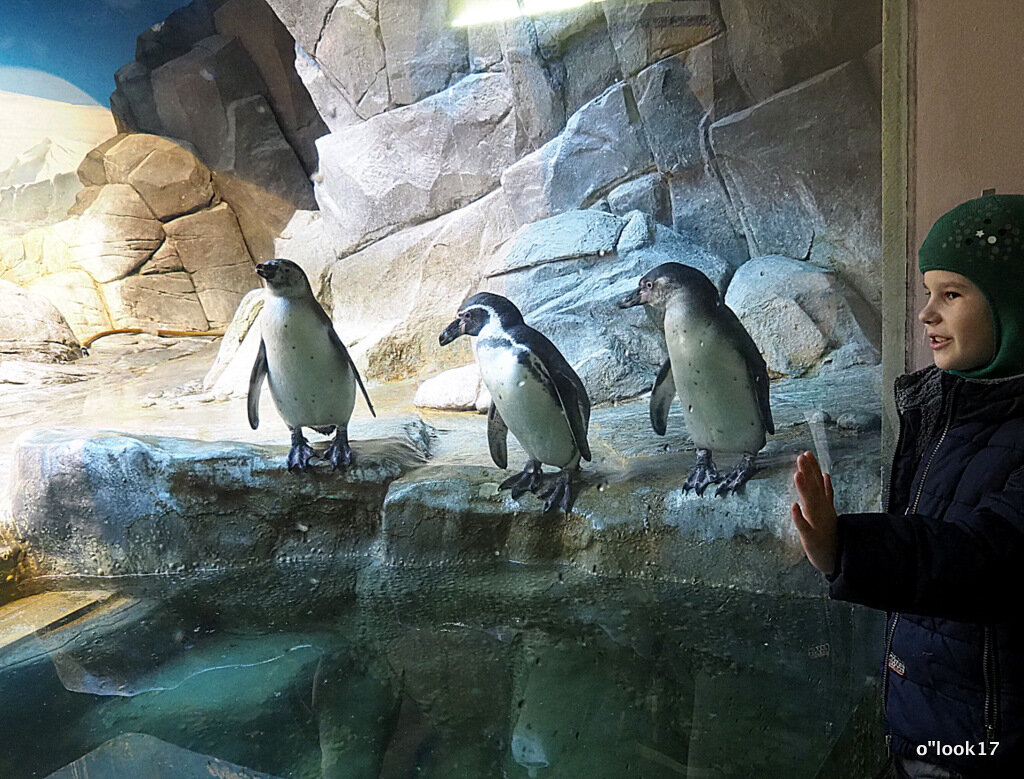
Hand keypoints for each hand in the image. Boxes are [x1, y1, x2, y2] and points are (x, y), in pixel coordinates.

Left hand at [791, 451, 837, 575]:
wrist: (837, 558)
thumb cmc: (831, 534)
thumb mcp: (829, 510)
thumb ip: (826, 492)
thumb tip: (825, 474)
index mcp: (824, 504)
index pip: (818, 483)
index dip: (813, 468)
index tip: (806, 453)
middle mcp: (822, 511)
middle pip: (814, 489)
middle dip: (808, 472)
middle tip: (801, 457)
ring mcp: (817, 523)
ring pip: (810, 504)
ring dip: (804, 489)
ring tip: (797, 474)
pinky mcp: (811, 538)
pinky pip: (805, 526)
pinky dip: (799, 517)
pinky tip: (794, 506)